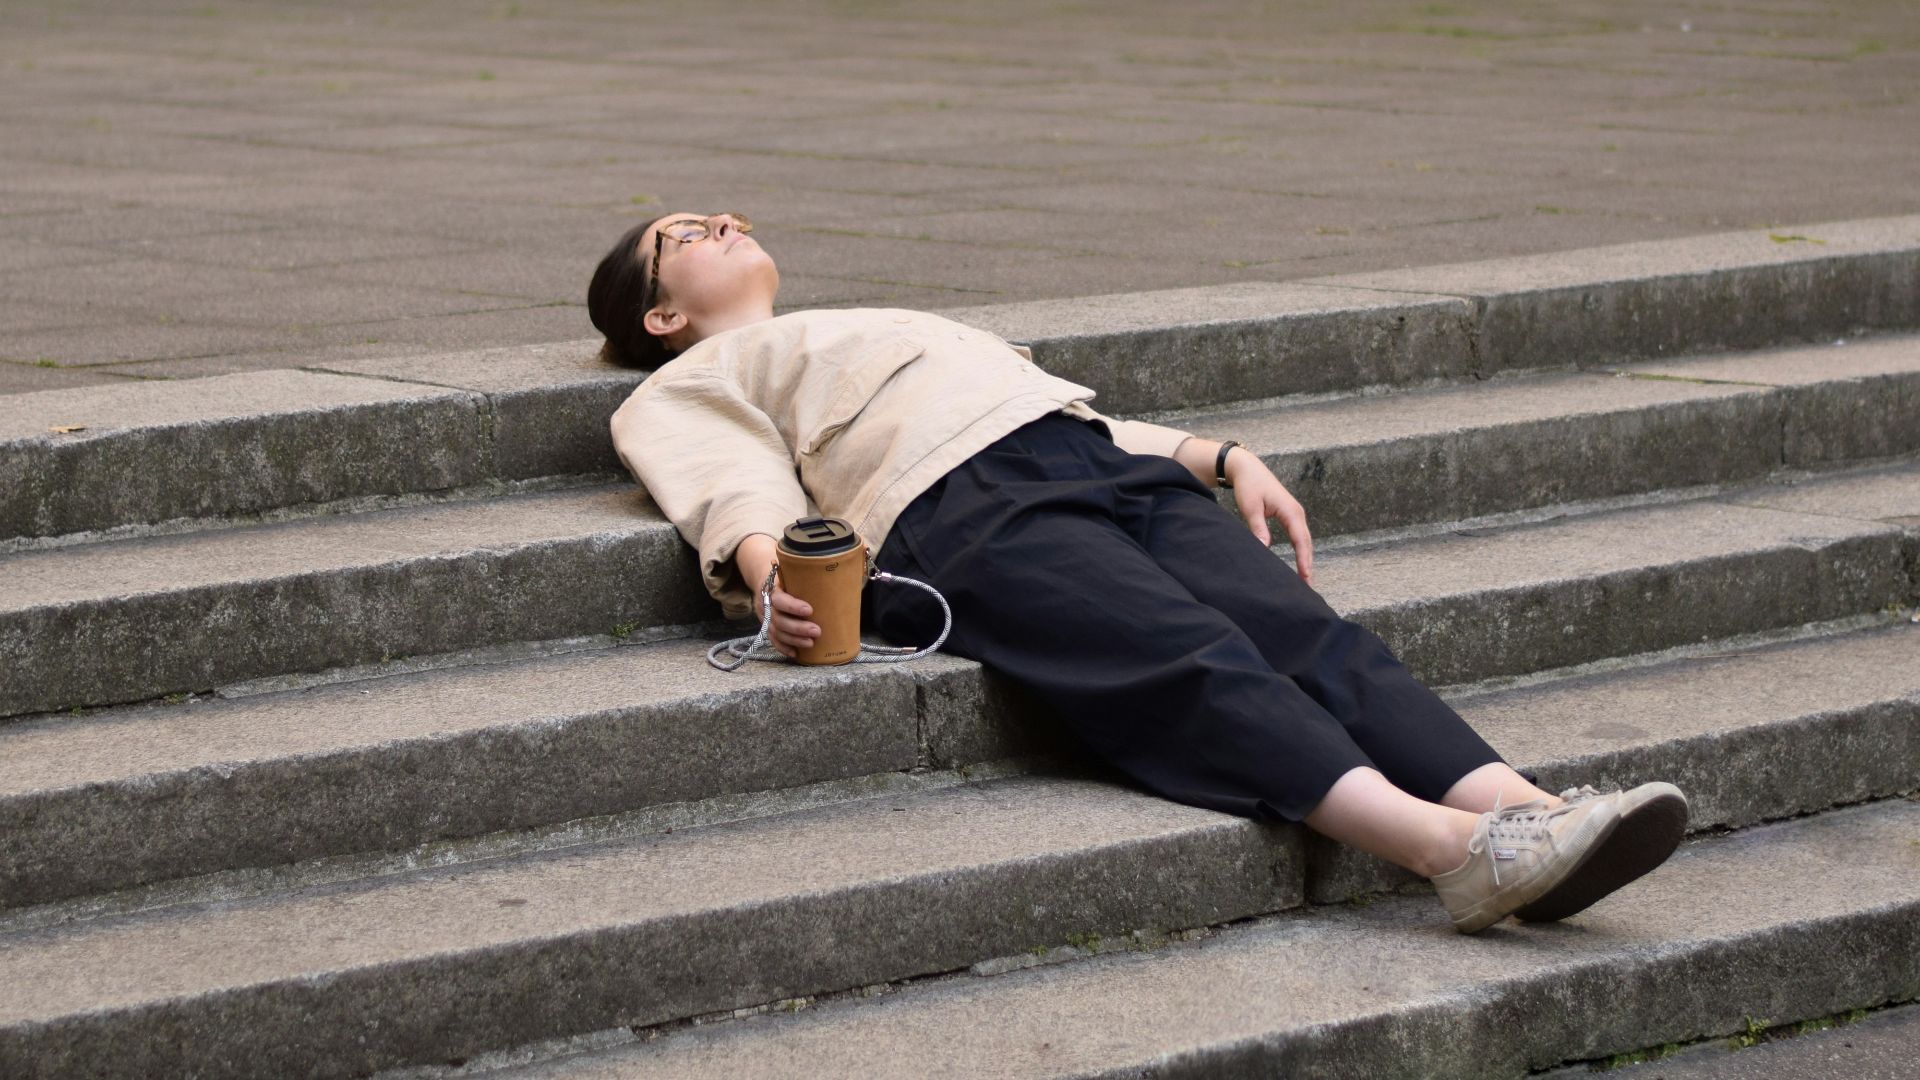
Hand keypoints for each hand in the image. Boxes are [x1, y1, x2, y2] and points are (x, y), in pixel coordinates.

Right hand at [735, 533, 819, 657]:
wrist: (765, 580)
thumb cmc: (788, 576)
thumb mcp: (794, 570)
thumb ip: (813, 571)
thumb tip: (851, 566)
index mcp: (773, 588)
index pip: (779, 599)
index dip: (792, 606)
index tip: (810, 610)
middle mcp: (767, 604)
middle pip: (778, 620)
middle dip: (798, 628)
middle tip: (817, 631)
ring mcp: (765, 618)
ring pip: (776, 632)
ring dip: (794, 640)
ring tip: (811, 643)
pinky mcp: (768, 627)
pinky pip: (773, 640)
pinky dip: (783, 647)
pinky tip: (795, 653)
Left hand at [1225, 448, 1313, 585]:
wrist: (1248, 469)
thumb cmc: (1249, 486)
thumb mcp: (1251, 507)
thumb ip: (1258, 527)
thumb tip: (1264, 548)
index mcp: (1290, 511)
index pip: (1300, 540)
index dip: (1304, 560)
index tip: (1306, 577)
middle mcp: (1297, 513)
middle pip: (1306, 543)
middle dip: (1308, 565)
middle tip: (1308, 587)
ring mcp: (1295, 515)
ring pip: (1304, 541)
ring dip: (1305, 560)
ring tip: (1305, 582)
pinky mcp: (1289, 517)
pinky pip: (1299, 538)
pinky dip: (1301, 552)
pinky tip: (1299, 565)